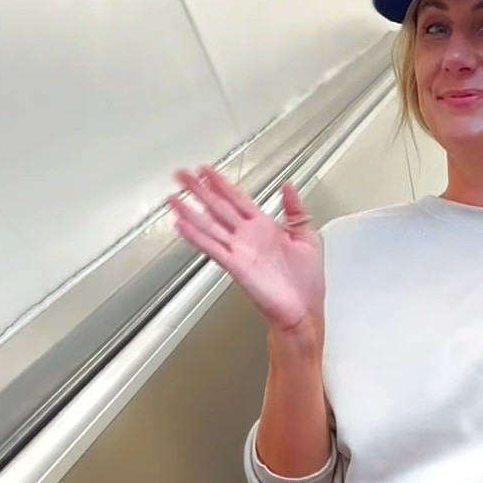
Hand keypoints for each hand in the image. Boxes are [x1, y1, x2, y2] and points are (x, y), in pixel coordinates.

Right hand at [167, 165, 324, 334]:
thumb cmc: (306, 283)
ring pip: (210, 226)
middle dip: (199, 190)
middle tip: (182, 175)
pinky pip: (213, 249)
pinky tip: (182, 226)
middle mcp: (249, 238)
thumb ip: (296, 210)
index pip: (238, 199)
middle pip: (218, 208)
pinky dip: (196, 237)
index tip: (207, 171)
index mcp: (265, 228)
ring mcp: (240, 252)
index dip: (221, 184)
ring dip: (190, 212)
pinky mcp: (236, 267)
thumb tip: (289, 187)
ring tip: (174, 199)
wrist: (304, 312)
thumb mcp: (308, 237)